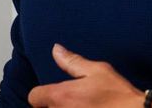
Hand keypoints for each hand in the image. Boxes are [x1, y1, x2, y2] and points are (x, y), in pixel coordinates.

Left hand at [27, 44, 143, 106]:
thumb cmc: (118, 94)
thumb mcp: (97, 70)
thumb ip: (72, 61)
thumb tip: (56, 49)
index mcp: (62, 96)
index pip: (34, 97)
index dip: (41, 94)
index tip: (55, 94)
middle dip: (54, 105)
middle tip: (75, 101)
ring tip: (83, 106)